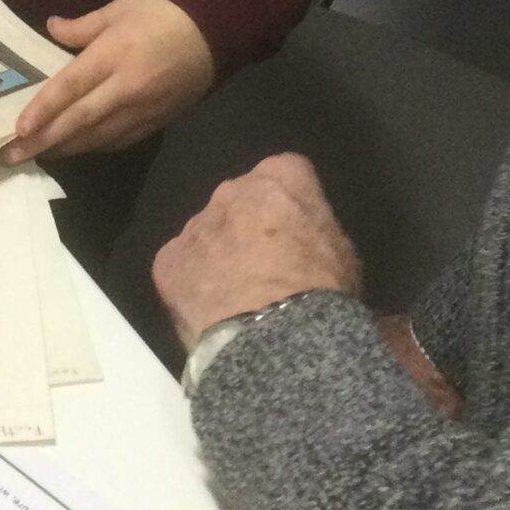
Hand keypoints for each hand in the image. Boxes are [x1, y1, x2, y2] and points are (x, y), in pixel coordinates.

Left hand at [4, 0, 216, 162]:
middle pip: (79, 120)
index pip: (71, 87)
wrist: (216, 32)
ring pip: (97, 137)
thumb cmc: (163, 13)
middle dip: (43, 140)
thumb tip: (50, 28)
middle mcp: (126, 88)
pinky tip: (74, 148)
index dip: (43, 109)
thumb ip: (82, 26)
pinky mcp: (156, 122)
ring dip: (64, 148)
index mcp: (114, 55)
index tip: (18, 129)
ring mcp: (142, 110)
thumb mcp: (119, 8)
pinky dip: (93, 147)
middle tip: (11, 156)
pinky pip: (118, 141)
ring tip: (35, 155)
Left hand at [151, 152, 361, 349]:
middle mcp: (232, 190)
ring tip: (235, 297)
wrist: (278, 336)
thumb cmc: (321, 291)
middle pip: (239, 201)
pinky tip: (209, 311)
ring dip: (218, 255)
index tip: (296, 234)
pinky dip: (191, 285)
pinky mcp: (168, 261)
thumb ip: (314, 231)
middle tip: (264, 266)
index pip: (286, 174)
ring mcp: (196, 224)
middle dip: (247, 226)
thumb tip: (303, 243)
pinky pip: (180, 267)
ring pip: (207, 234)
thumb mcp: (341, 253)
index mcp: (280, 177)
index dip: (290, 206)